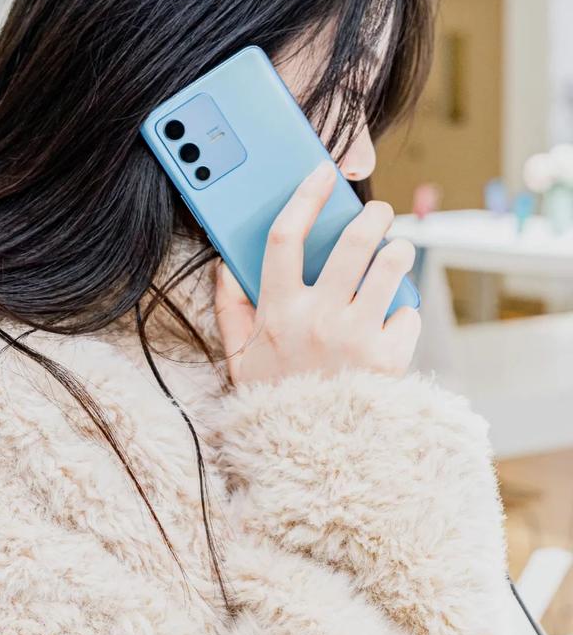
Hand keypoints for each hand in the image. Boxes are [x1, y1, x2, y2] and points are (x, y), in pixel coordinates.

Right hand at [214, 159, 420, 386]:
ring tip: (397, 250)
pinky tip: (393, 318)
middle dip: (372, 215)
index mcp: (278, 312)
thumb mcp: (238, 358)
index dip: (304, 198)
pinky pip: (407, 314)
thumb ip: (230, 307)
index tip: (321, 173)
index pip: (285, 237)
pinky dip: (404, 311)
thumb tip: (226, 263)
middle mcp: (318, 318)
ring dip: (399, 249)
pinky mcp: (389, 360)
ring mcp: (356, 337)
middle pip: (352, 242)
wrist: (310, 461)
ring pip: (390, 267)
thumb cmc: (273, 404)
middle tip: (378, 210)